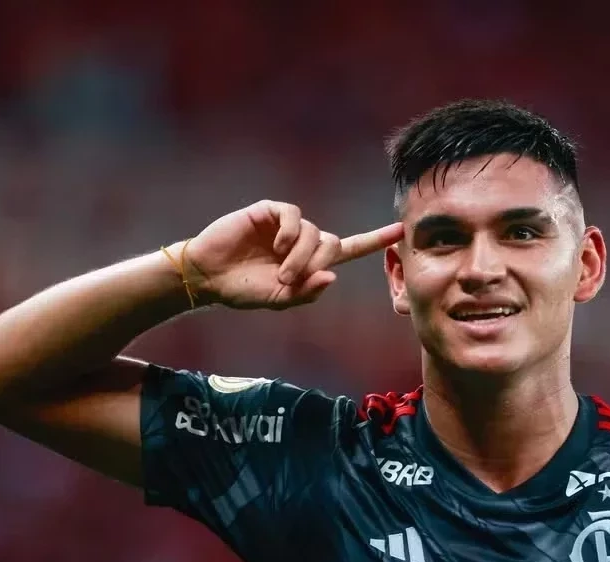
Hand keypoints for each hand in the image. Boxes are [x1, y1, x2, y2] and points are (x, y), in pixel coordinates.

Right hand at [183, 200, 402, 309]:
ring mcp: (286, 225)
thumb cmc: (242, 290)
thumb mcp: (278, 301)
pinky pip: (294, 215)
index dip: (375, 240)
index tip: (401, 231)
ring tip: (280, 272)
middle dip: (319, 263)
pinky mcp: (269, 212)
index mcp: (309, 262)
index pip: (350, 248)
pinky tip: (277, 245)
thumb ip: (306, 293)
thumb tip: (333, 277)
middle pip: (332, 243)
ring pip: (314, 232)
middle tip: (293, 279)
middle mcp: (302, 240)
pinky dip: (291, 233)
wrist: (208, 277)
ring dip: (301, 256)